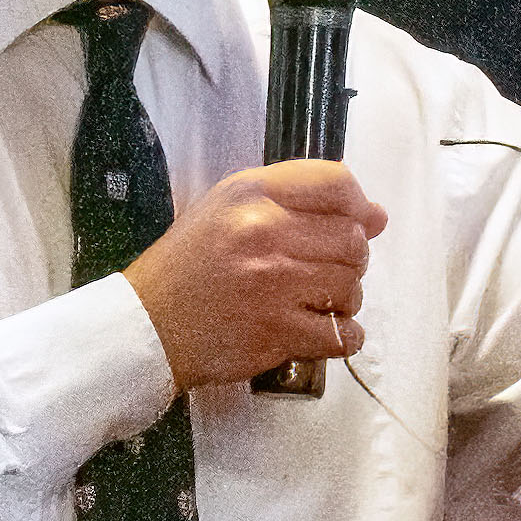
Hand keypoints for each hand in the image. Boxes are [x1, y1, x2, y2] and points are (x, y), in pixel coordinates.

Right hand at [127, 159, 384, 393]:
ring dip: (343, 299)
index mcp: (251, 193)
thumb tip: (376, 216)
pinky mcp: (276, 331)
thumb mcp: (229, 210)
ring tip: (314, 302)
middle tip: (321, 271)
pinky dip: (342, 336)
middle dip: (348, 259)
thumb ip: (299, 201)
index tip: (352, 224)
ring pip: (352, 286)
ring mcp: (272, 284)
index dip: (357, 207)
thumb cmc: (188, 268)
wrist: (144, 327)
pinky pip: (343, 334)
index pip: (338, 184)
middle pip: (353, 239)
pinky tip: (319, 330)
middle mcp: (264, 232)